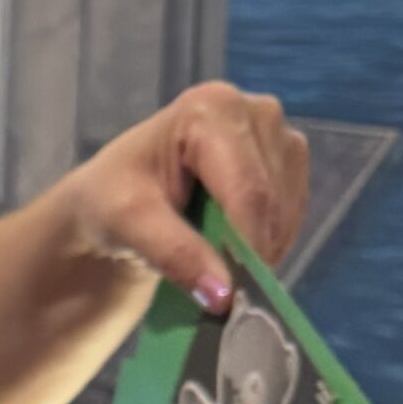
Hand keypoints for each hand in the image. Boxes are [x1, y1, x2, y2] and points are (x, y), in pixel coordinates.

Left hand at [68, 82, 308, 312]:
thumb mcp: (129, 223)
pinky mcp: (286, 160)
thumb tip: (224, 294)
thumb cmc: (111, 200)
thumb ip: (175, 253)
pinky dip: (269, 240)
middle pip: (271, 198)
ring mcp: (275, 134)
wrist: (113, 199)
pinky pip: (292, 212)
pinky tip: (233, 249)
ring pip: (286, 209)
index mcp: (212, 109)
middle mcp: (254, 111)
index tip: (235, 294)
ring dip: (262, 248)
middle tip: (222, 289)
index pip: (247, 188)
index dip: (246, 245)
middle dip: (252, 250)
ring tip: (217, 266)